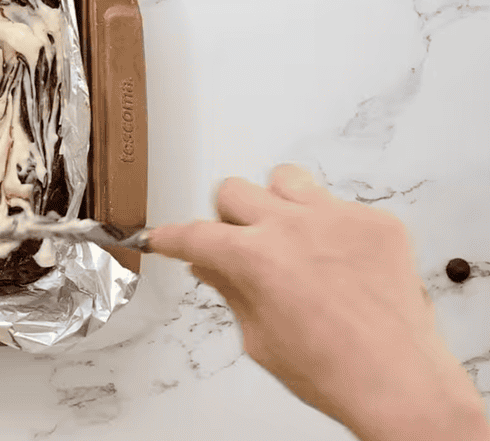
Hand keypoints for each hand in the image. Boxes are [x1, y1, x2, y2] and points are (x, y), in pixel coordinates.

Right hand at [148, 165, 488, 440]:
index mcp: (254, 258)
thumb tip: (209, 266)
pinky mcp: (375, 223)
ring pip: (285, 179)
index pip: (194, 233)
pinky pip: (337, 204)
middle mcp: (292, 227)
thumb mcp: (258, 337)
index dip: (168, 237)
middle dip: (226, 217)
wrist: (397, 381)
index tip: (161, 237)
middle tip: (237, 242)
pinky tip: (337, 262)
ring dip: (276, 203)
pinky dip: (328, 227)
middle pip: (232, 190)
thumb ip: (230, 290)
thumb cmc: (332, 370)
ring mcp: (337, 218)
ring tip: (288, 236)